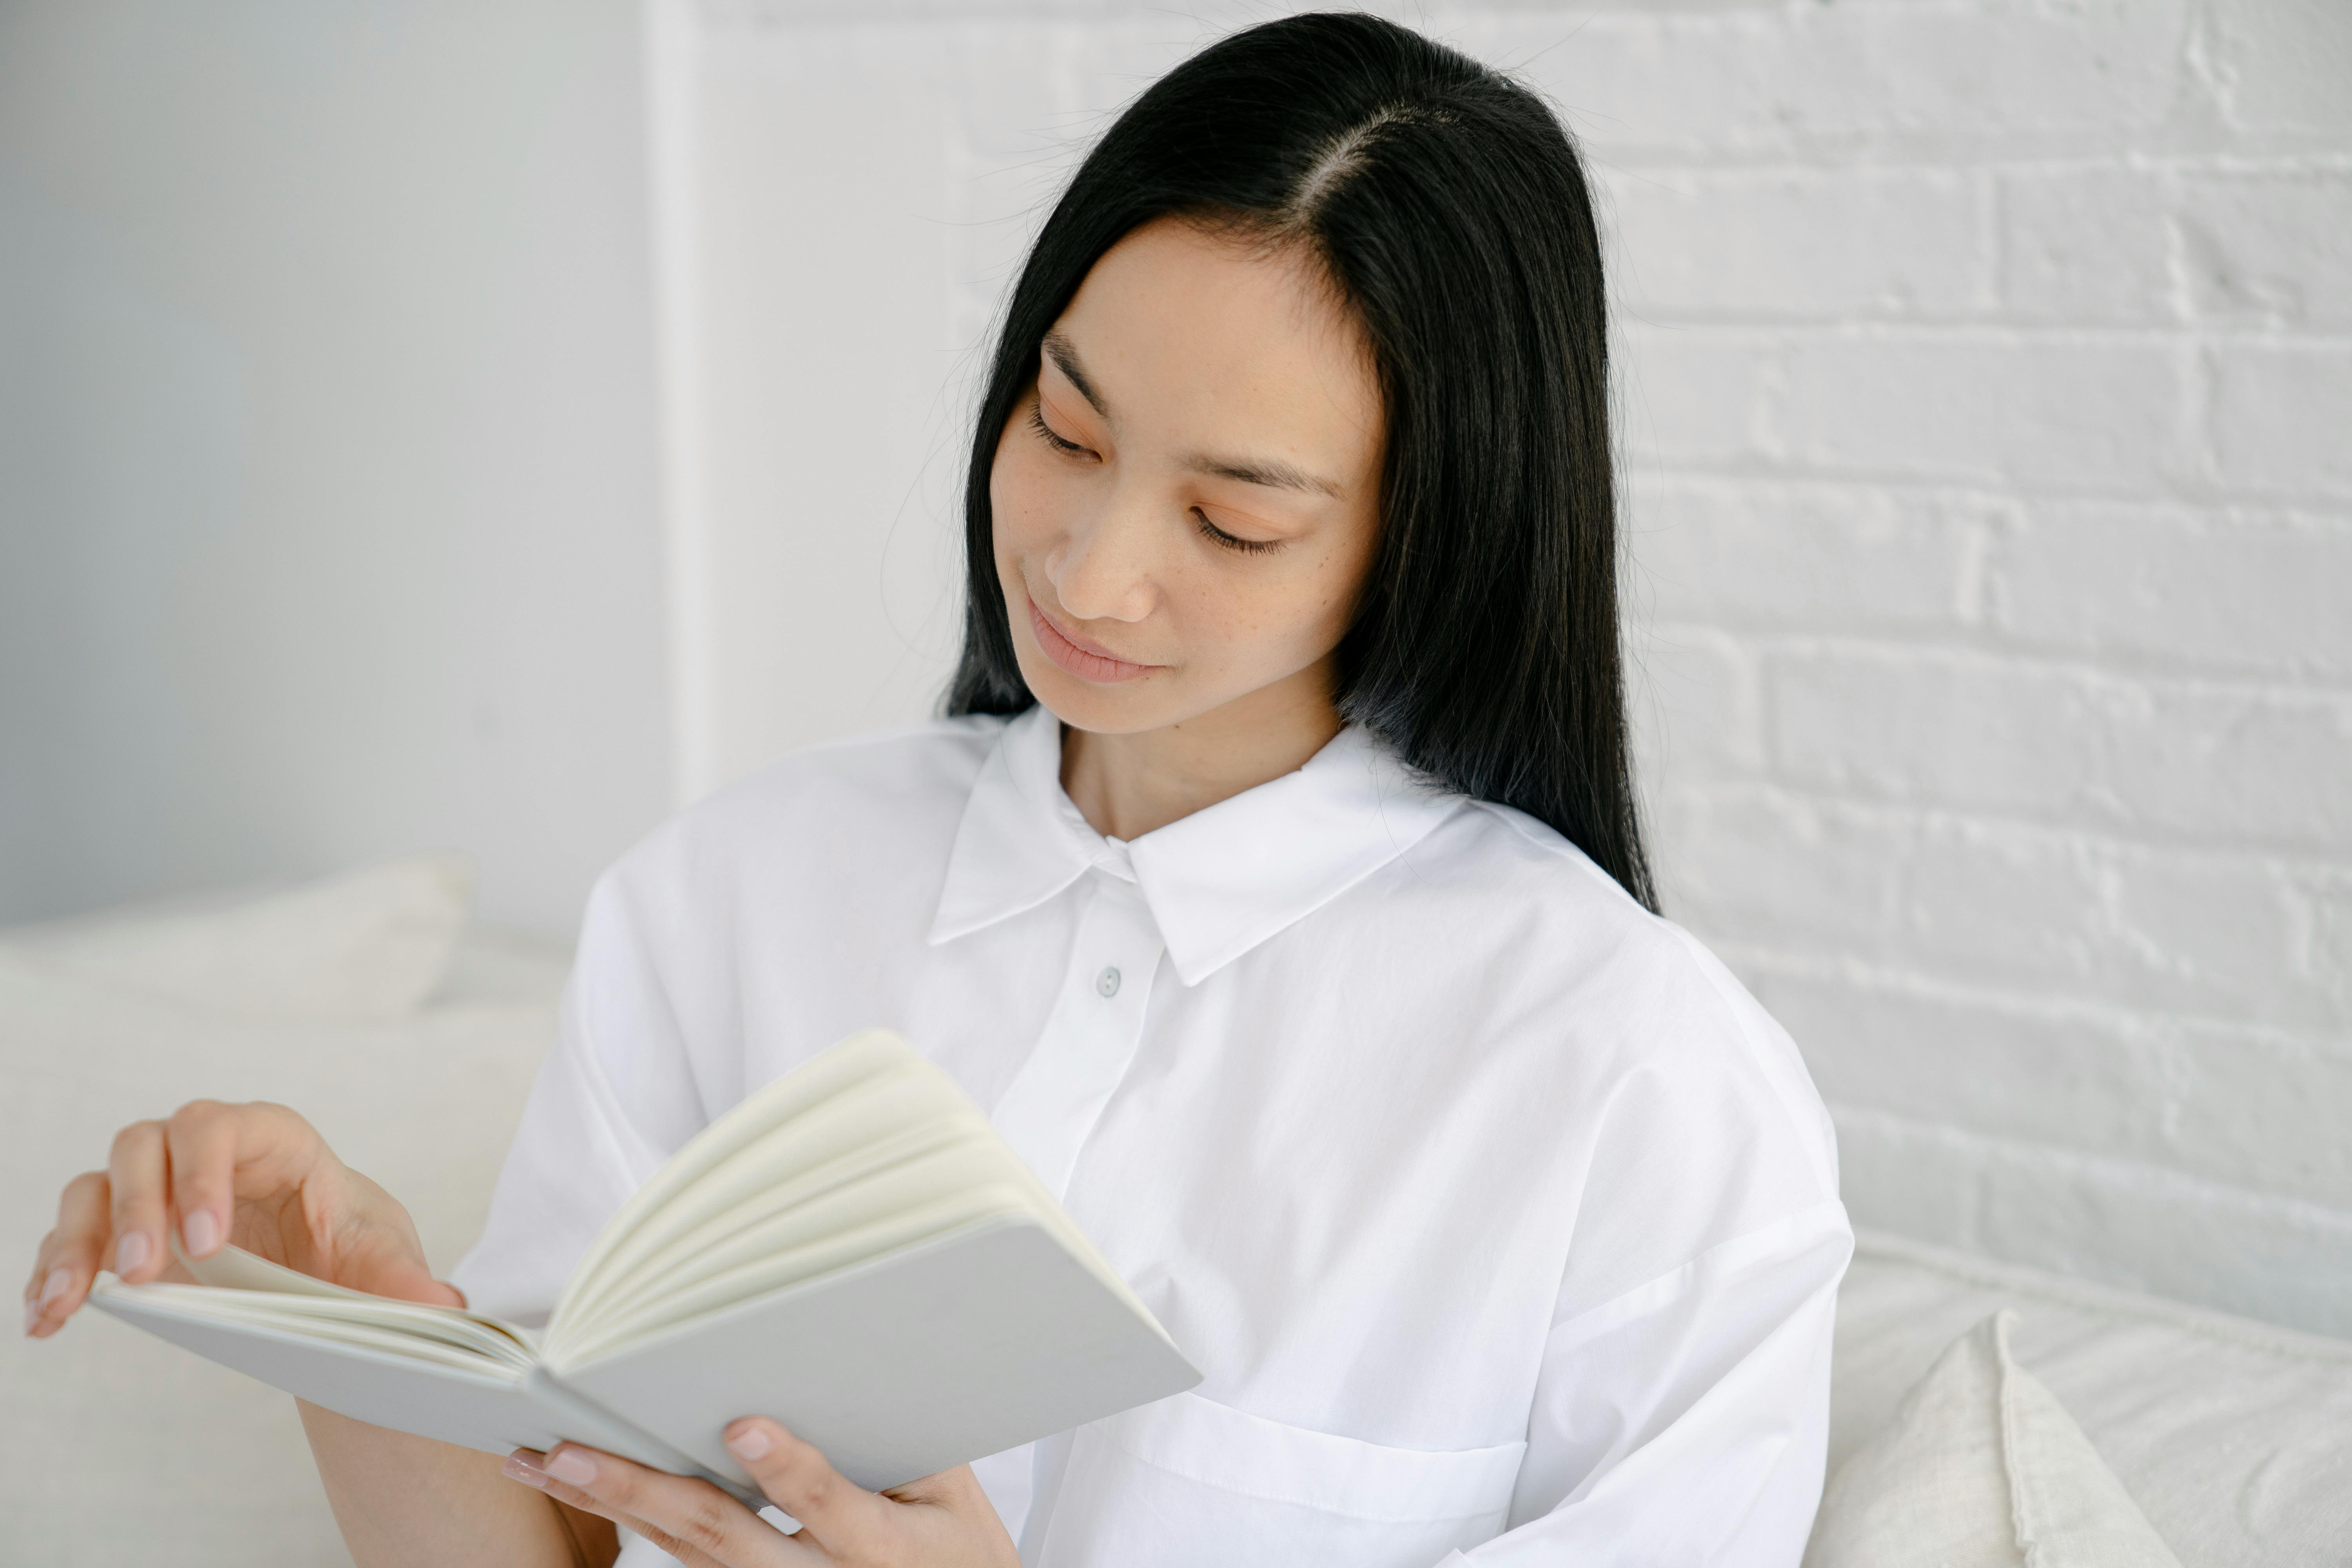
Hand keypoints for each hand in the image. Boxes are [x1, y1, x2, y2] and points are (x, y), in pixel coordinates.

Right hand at [23, 1099, 457, 1337]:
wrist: (322, 1264)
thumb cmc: (349, 1239)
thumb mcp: (383, 1256)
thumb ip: (406, 1279)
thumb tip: (444, 1310)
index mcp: (270, 1139)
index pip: (223, 1128)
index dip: (206, 1175)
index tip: (208, 1242)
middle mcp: (201, 1152)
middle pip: (147, 1146)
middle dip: (137, 1208)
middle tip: (144, 1276)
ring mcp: (154, 1189)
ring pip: (96, 1187)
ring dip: (79, 1242)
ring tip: (72, 1302)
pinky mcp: (121, 1233)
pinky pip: (71, 1237)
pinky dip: (54, 1272)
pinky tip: (48, 1320)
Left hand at [503, 1419, 1020, 1567]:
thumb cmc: (954, 1549)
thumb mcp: (951, 1494)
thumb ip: (897, 1440)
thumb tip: (847, 1361)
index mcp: (877, 1551)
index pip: (826, 1508)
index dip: (787, 1470)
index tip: (744, 1426)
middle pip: (721, 1538)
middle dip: (641, 1490)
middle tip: (568, 1451)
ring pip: (682, 1552)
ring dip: (607, 1504)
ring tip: (541, 1461)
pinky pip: (683, 1560)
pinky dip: (627, 1520)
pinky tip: (580, 1486)